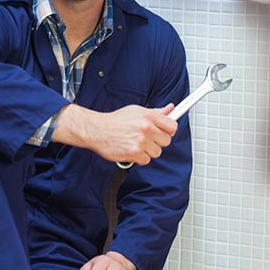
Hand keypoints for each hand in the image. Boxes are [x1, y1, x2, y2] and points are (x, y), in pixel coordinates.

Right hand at [53, 103, 176, 165]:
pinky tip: (131, 149)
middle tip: (146, 138)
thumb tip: (170, 109)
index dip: (169, 130)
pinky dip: (139, 158)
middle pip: (167, 141)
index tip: (165, 132)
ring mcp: (141, 142)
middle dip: (158, 141)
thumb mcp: (136, 111)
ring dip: (148, 150)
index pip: (173, 127)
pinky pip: (146, 160)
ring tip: (136, 143)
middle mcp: (146, 128)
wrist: (97, 130)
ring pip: (157, 152)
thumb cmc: (115, 121)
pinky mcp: (134, 154)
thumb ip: (156, 112)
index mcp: (149, 116)